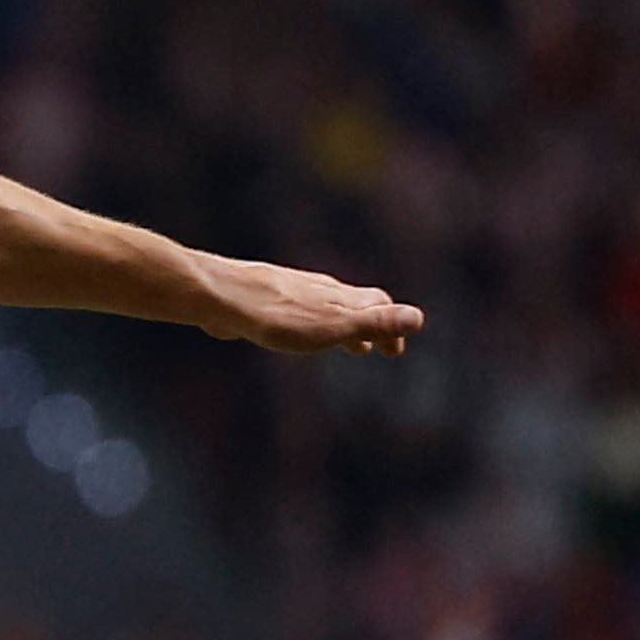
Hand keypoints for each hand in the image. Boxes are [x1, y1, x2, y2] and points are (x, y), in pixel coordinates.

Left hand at [198, 256, 422, 356]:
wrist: (221, 297)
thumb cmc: (277, 316)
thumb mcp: (333, 326)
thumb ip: (373, 324)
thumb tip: (419, 318)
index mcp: (338, 296)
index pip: (378, 304)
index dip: (392, 326)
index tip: (396, 351)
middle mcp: (318, 289)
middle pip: (354, 304)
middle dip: (371, 326)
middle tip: (379, 349)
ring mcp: (291, 291)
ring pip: (325, 307)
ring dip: (342, 326)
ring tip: (347, 346)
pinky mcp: (264, 299)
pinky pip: (296, 310)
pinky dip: (312, 324)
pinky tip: (294, 335)